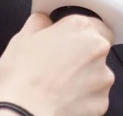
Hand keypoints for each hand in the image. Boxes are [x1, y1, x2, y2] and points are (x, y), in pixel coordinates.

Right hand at [0, 13, 115, 115]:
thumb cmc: (20, 81)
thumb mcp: (21, 39)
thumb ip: (39, 23)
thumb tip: (43, 22)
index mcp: (79, 27)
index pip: (91, 22)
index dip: (76, 34)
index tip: (65, 42)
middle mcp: (97, 48)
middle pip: (97, 47)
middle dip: (82, 54)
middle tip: (59, 65)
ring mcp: (102, 77)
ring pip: (97, 72)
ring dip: (84, 77)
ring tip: (58, 86)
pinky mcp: (102, 102)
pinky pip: (95, 96)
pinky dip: (83, 98)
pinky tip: (63, 99)